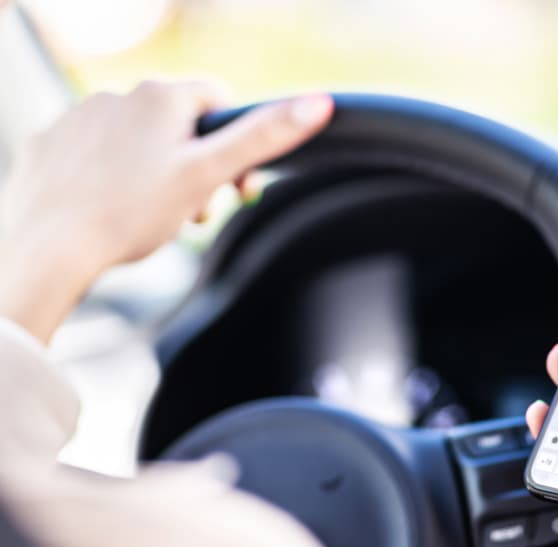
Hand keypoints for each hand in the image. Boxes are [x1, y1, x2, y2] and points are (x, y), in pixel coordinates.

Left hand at [0, 80, 332, 341]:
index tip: (232, 183)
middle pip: (178, 125)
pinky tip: (111, 209)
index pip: (218, 99)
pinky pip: (96, 155)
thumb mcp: (207, 175)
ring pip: (137, 141)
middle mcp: (118, 95)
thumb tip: (316, 103)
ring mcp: (79, 117)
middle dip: (194, 166)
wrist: (48, 247)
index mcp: (160, 96)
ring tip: (152, 216)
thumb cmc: (130, 213)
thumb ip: (262, 138)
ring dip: (155, 173)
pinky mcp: (50, 144)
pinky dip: (111, 178)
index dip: (234, 142)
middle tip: (196, 210)